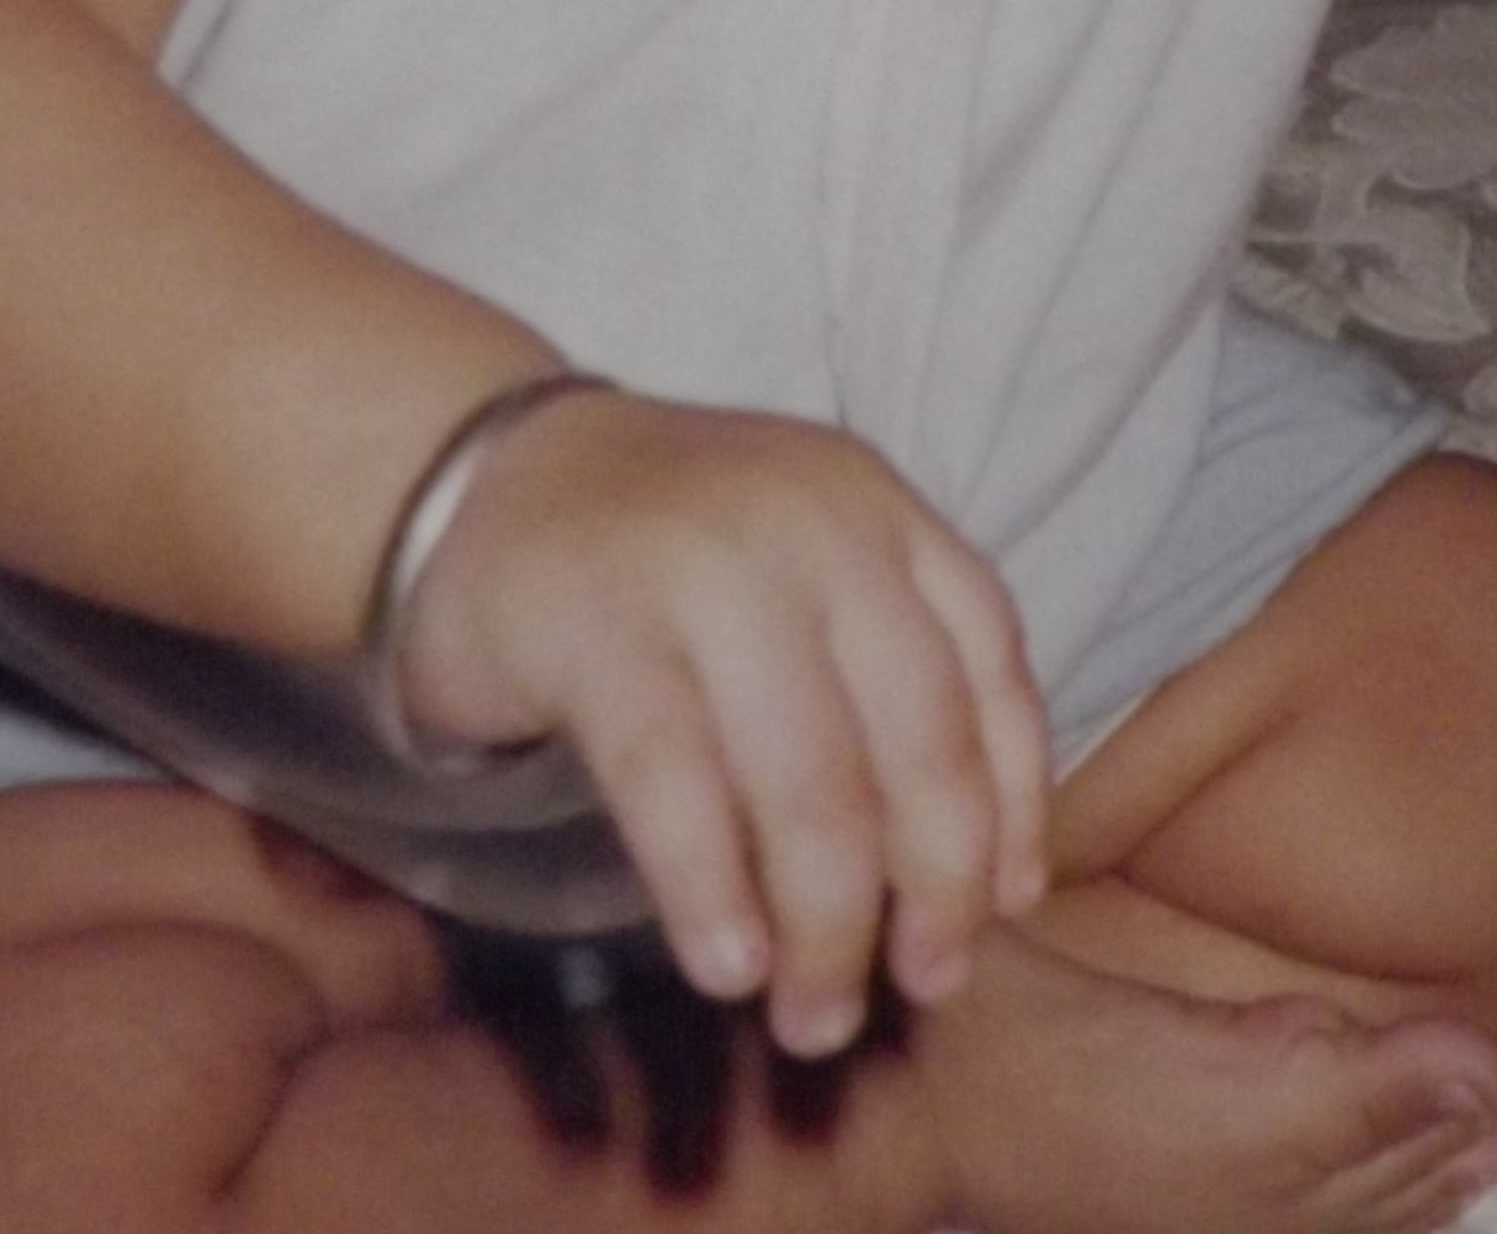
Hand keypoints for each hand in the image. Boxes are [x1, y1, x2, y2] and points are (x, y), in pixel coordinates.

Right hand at [384, 388, 1052, 1056]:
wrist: (485, 481)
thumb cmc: (673, 566)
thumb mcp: (810, 583)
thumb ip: (891, 692)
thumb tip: (985, 883)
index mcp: (884, 517)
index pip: (989, 669)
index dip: (1011, 803)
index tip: (1001, 911)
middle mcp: (815, 530)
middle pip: (917, 736)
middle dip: (932, 887)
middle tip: (920, 989)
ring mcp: (705, 570)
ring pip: (810, 775)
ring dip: (827, 919)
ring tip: (816, 1015)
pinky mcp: (594, 626)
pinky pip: (673, 780)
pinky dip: (711, 888)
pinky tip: (728, 966)